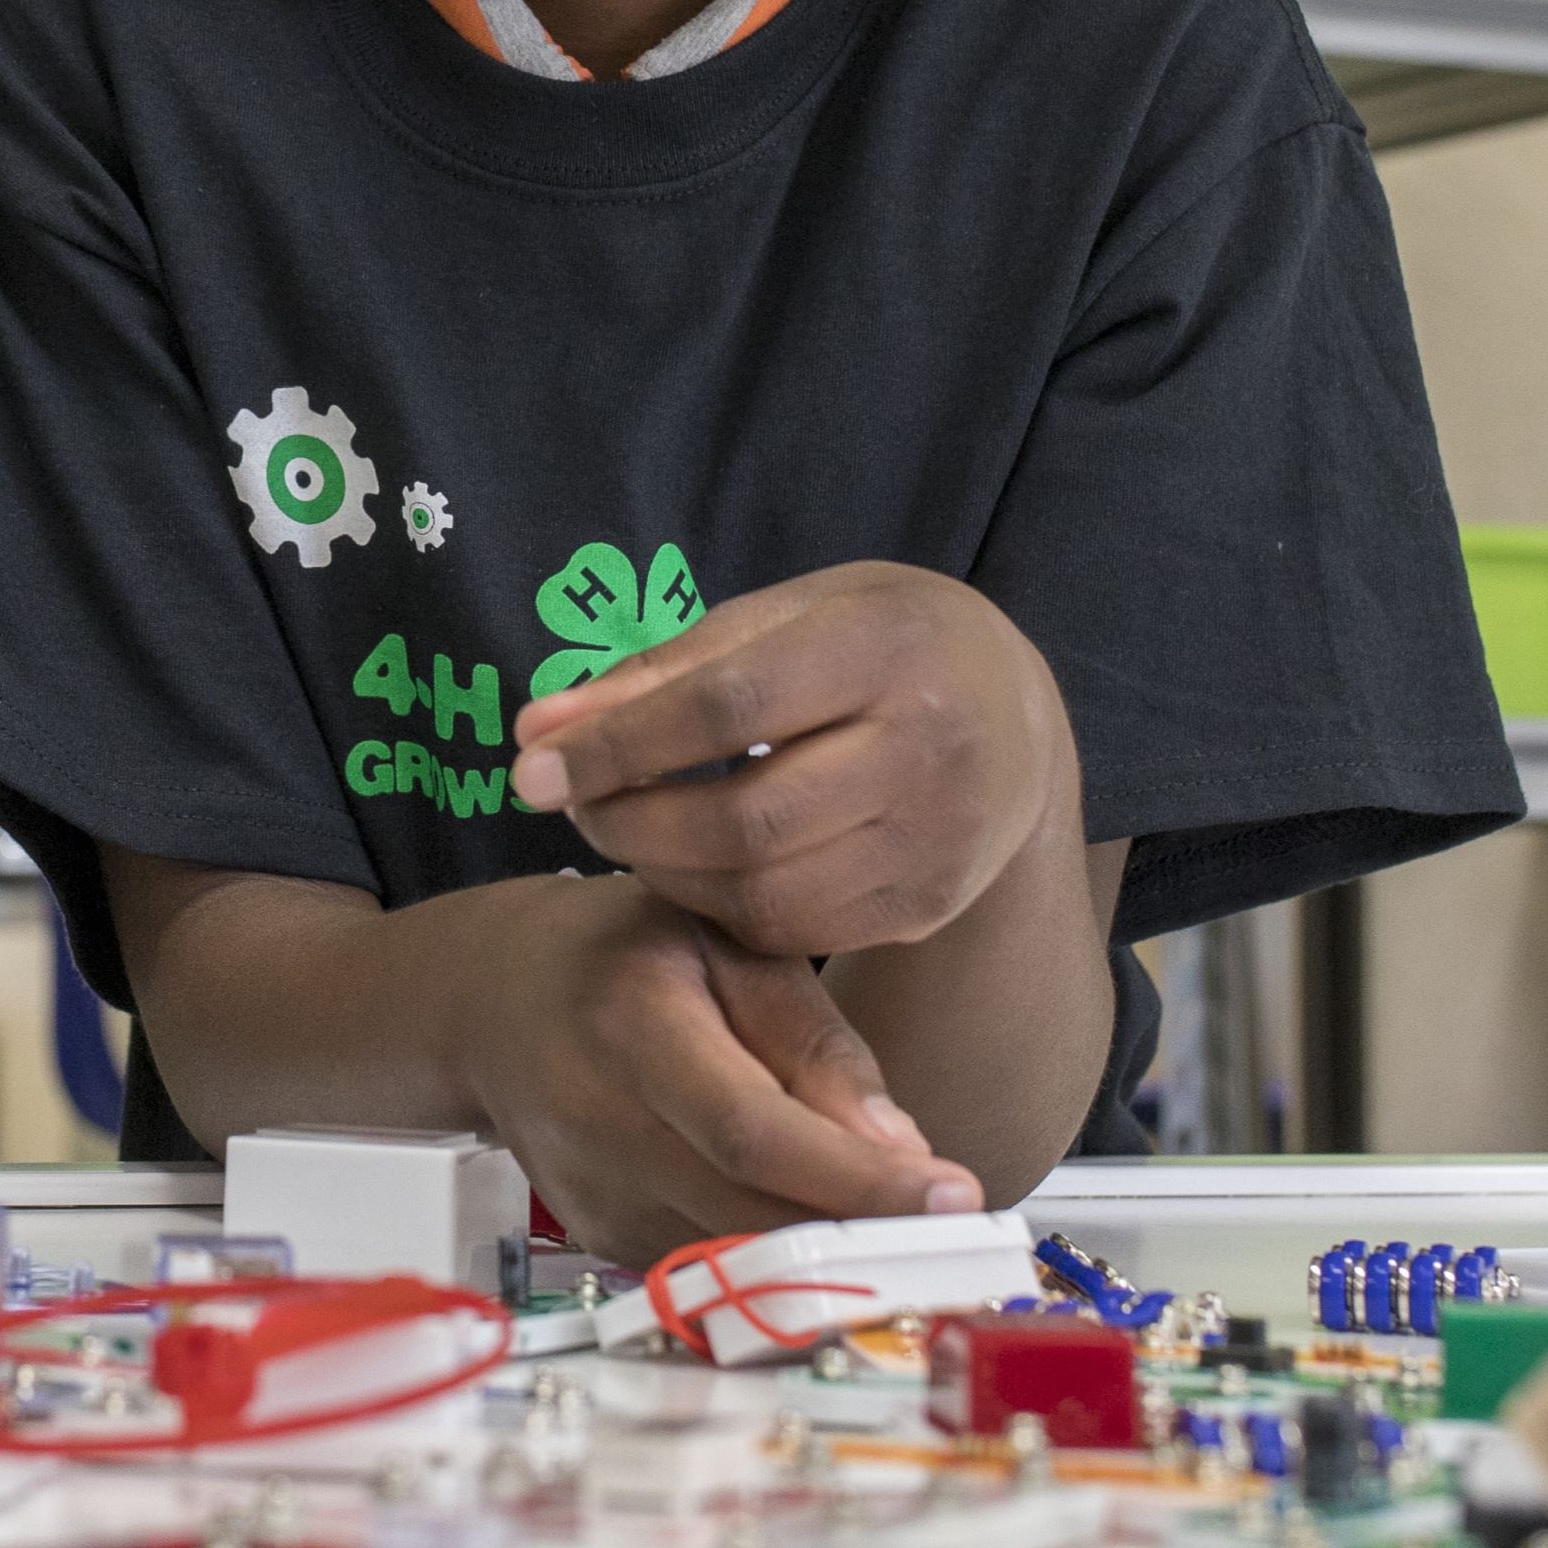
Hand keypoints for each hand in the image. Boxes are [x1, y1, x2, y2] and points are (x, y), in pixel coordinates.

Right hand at [454, 876, 981, 1260]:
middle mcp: (600, 1118)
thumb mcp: (729, 945)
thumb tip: (903, 1151)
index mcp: (636, 1022)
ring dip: (832, 1263)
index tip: (954, 1197)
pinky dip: (775, 1260)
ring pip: (734, 1259)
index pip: (754, 1128)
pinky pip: (708, 1266)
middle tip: (971, 1242)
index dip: (855, 1178)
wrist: (494, 1000)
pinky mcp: (596, 1233)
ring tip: (916, 1240)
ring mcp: (590, 1190)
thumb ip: (814, 1041)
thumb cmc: (630, 954)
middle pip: (748, 1214)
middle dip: (868, 1239)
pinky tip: (819, 1225)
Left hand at [510, 562, 1074, 958]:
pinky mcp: (927, 905)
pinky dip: (720, 907)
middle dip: (629, 820)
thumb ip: (665, 670)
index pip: (728, 707)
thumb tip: (539, 730)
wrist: (1019, 722)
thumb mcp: (788, 616)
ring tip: (628, 827)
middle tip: (572, 803)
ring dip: (664, 872)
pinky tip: (694, 866)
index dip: (618, 744)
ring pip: (762, 894)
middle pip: (743, 821)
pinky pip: (795, 931)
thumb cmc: (878, 647)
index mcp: (889, 647)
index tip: (528, 765)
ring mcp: (937, 841)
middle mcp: (929, 749)